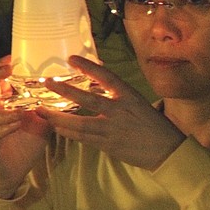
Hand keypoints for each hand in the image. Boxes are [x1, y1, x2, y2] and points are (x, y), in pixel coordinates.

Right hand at [0, 57, 54, 198]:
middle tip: (8, 68)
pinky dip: (6, 126)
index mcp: (6, 104)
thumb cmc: (27, 142)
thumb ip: (51, 107)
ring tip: (22, 107)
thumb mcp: (43, 121)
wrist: (14, 170)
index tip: (13, 57)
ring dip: (8, 108)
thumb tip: (73, 91)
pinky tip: (17, 122)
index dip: (2, 68)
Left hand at [44, 57, 186, 170]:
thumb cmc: (154, 127)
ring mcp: (113, 129)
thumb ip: (119, 97)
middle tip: (47, 83)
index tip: (72, 59)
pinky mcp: (108, 145)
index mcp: (130, 97)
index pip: (107, 77)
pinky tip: (56, 128)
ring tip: (41, 111)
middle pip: (88, 99)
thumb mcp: (139, 105)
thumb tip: (98, 86)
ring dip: (58, 117)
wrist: (167, 151)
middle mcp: (120, 111)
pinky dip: (68, 132)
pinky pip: (83, 137)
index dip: (89, 67)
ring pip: (79, 123)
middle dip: (65, 90)